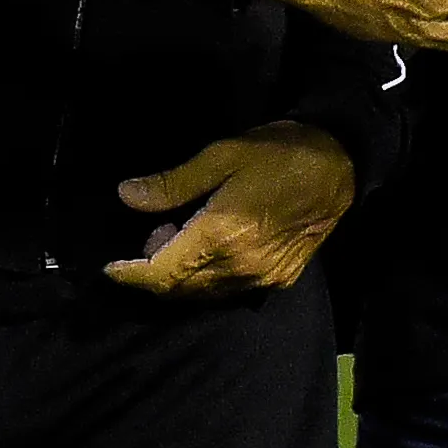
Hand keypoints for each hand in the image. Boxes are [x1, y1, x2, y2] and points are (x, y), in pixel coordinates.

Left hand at [102, 121, 355, 297]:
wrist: (339, 167)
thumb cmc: (277, 153)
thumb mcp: (221, 156)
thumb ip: (173, 183)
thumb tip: (127, 196)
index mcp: (220, 236)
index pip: (162, 273)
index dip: (131, 274)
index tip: (108, 268)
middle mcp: (239, 267)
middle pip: (179, 289)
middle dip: (153, 271)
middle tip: (153, 232)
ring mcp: (261, 278)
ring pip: (204, 294)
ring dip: (180, 275)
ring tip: (177, 234)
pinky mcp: (279, 279)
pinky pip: (229, 290)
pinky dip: (207, 277)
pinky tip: (208, 246)